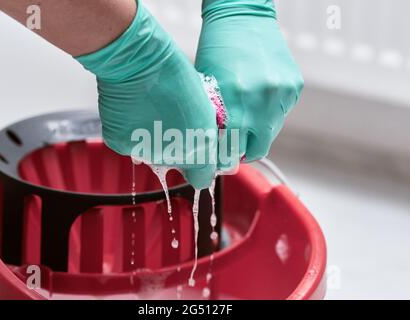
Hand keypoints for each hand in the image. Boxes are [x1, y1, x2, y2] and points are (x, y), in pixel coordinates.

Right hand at [76, 1, 216, 188]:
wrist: (137, 62)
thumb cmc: (175, 77)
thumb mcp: (205, 105)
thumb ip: (208, 135)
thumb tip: (205, 149)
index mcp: (198, 148)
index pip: (202, 178)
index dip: (202, 166)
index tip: (199, 152)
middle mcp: (172, 158)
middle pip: (176, 165)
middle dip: (177, 148)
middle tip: (172, 119)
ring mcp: (145, 153)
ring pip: (153, 156)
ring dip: (155, 141)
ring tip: (153, 112)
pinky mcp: (122, 146)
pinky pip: (132, 147)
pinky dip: (134, 135)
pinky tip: (136, 113)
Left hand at [196, 0, 303, 169]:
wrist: (243, 16)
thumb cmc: (217, 48)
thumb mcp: (206, 85)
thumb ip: (214, 118)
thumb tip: (216, 147)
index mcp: (232, 99)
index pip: (231, 149)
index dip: (225, 159)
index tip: (220, 161)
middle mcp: (260, 99)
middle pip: (256, 150)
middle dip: (243, 153)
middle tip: (233, 148)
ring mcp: (281, 93)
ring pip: (271, 133)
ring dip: (257, 133)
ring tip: (245, 116)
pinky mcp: (294, 87)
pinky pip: (281, 114)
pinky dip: (269, 113)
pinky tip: (258, 97)